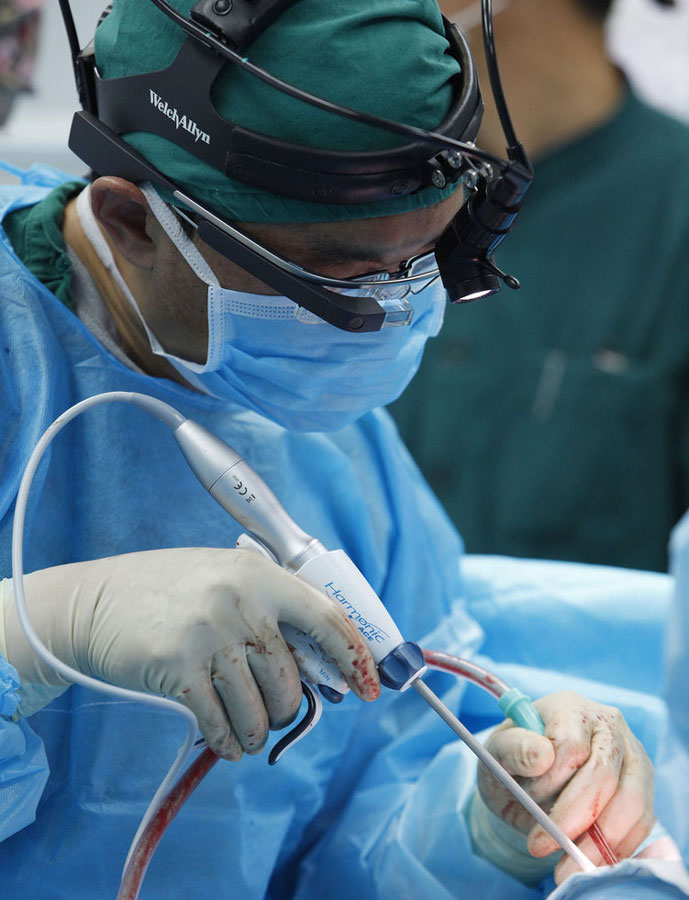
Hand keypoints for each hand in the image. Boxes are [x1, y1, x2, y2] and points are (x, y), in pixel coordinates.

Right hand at [2, 548, 379, 758]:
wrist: (92, 602)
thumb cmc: (165, 593)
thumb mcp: (222, 578)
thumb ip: (268, 610)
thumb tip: (321, 662)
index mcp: (258, 573)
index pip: (325, 616)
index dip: (353, 656)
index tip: (369, 686)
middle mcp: (240, 599)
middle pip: (292, 679)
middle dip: (287, 709)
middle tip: (272, 714)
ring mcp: (210, 632)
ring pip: (260, 708)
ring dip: (255, 731)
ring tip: (244, 730)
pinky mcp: (179, 667)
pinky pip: (223, 723)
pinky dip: (228, 741)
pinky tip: (222, 739)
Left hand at [478, 691, 653, 882]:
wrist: (528, 782)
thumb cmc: (512, 761)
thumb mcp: (497, 753)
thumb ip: (513, 749)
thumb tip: (542, 756)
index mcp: (569, 707)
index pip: (569, 746)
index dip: (549, 781)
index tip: (526, 801)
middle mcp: (607, 725)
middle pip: (604, 775)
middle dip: (573, 819)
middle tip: (541, 848)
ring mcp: (632, 755)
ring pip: (631, 801)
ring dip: (599, 843)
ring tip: (566, 867)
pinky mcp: (643, 787)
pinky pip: (643, 822)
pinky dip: (618, 849)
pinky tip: (588, 861)